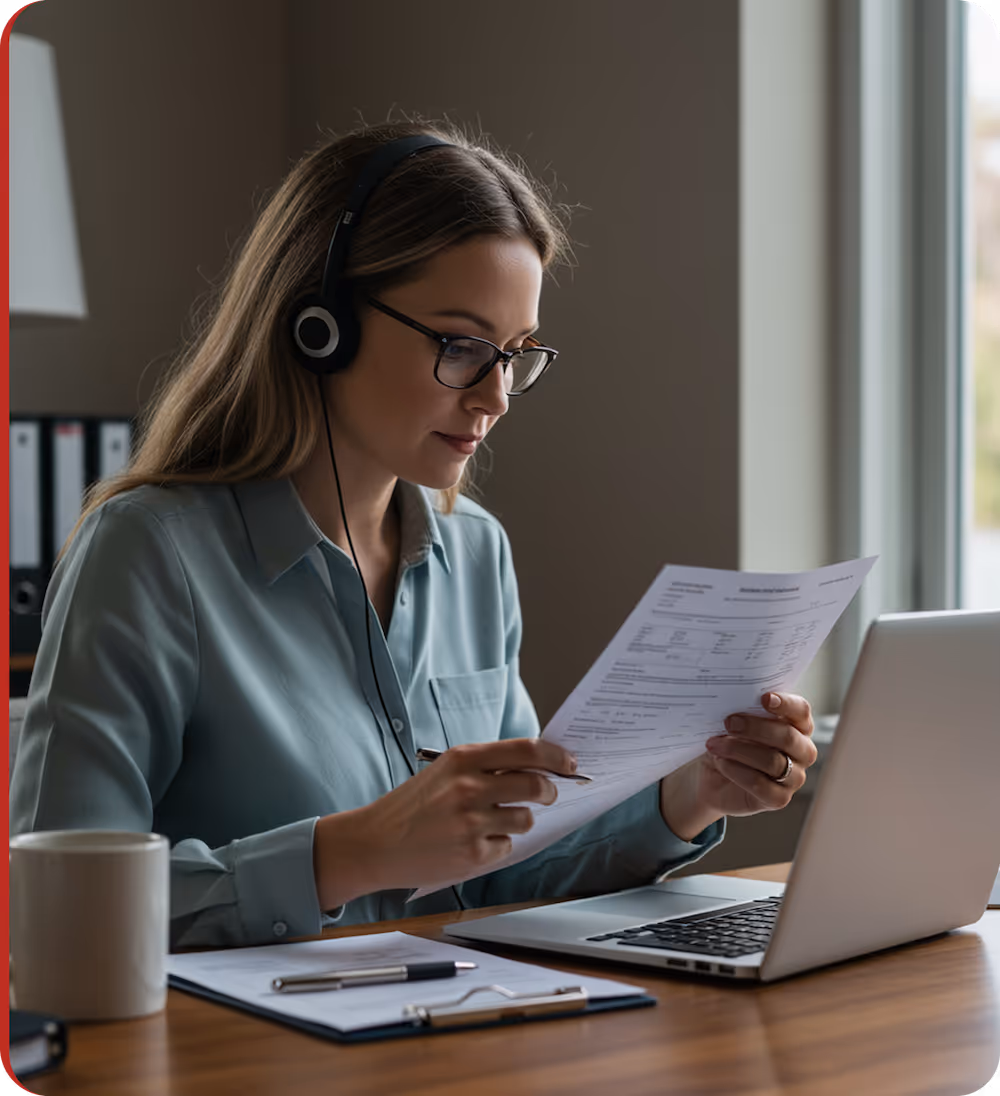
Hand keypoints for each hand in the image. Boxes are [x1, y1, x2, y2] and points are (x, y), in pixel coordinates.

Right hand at [312, 738, 576, 907]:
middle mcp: (469, 787)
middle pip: (536, 785)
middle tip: (547, 795)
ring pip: (525, 819)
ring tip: (490, 822)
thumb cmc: (414, 805)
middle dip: (549, 791)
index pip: (527, 750)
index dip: (556, 757)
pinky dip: (496, 845)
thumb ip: (487, 766)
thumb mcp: (446, 771)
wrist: (375, 842)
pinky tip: (470, 843)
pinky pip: (506, 847)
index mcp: (464, 758)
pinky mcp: (472, 853)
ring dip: (517, 821)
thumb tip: (538, 766)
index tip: (569, 764)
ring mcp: (471, 822)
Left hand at [659, 692, 816, 840]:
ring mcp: (794, 777)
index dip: (786, 704)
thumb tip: (734, 700)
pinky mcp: (779, 799)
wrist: (713, 776)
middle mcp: (802, 751)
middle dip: (755, 728)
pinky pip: (760, 785)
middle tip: (728, 722)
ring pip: (773, 761)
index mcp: (797, 726)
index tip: (764, 698)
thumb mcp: (734, 723)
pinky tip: (720, 763)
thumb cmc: (730, 741)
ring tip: (714, 744)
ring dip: (739, 750)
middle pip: (788, 737)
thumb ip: (743, 711)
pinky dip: (736, 771)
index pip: (801, 711)